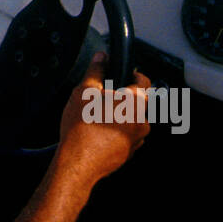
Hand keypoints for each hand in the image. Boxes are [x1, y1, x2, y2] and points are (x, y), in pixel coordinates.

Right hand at [55, 52, 151, 187]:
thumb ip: (95, 70)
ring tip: (95, 118)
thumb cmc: (82, 129)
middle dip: (121, 98)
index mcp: (135, 102)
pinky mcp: (129, 154)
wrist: (78, 162)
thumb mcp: (84, 91)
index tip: (124, 74)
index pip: (144, 80)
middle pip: (136, 102)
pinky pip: (125, 137)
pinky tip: (96, 133)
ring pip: (131, 120)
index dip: (133, 73)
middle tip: (101, 98)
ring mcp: (137, 140)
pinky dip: (115, 133)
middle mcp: (142, 121)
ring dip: (118, 116)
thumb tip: (101, 58)